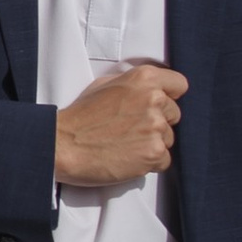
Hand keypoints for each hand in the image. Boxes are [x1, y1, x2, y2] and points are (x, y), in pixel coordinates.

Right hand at [53, 63, 186, 187]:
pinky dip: (148, 163)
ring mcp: (155, 127)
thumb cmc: (79, 118)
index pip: (180, 84)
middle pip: (174, 114)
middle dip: (157, 122)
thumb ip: (133, 86)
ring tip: (125, 144)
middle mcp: (154, 100)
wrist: (62, 145)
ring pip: (169, 139)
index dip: (169, 96)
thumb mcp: (104, 85)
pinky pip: (164, 160)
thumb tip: (148, 92)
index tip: (159, 105)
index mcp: (143, 78)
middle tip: (131, 129)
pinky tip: (127, 158)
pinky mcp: (154, 153)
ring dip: (152, 144)